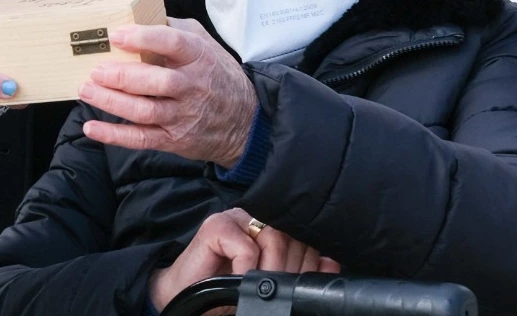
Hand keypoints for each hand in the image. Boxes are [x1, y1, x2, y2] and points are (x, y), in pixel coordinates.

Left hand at [78, 19, 256, 167]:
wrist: (244, 122)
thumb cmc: (217, 75)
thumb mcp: (205, 43)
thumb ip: (175, 29)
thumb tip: (140, 15)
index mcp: (199, 57)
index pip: (173, 43)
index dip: (143, 38)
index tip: (116, 35)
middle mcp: (191, 86)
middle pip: (155, 81)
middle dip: (122, 76)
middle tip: (95, 69)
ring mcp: (182, 115)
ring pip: (144, 111)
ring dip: (112, 102)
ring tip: (86, 90)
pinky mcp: (173, 139)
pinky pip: (141, 138)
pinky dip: (115, 135)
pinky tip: (92, 127)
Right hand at [148, 209, 338, 310]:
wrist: (184, 299)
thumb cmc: (224, 292)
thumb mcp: (268, 283)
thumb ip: (297, 270)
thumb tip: (331, 262)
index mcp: (270, 227)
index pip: (303, 236)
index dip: (308, 262)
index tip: (297, 284)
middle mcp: (255, 217)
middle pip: (291, 238)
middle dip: (289, 272)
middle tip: (274, 291)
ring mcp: (234, 218)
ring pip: (274, 239)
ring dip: (270, 273)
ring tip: (256, 289)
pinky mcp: (215, 226)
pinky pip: (247, 247)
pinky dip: (246, 270)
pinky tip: (237, 280)